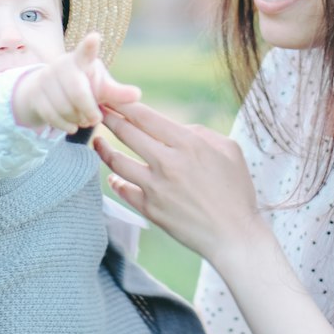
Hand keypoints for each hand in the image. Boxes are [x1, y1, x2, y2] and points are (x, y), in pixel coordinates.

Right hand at [12, 33, 140, 135]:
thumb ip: (117, 93)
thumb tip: (138, 95)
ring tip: (83, 121)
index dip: (90, 45)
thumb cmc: (83, 87)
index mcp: (82, 60)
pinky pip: (51, 115)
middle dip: (88, 110)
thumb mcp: (101, 89)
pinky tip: (71, 126)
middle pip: (78, 92)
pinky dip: (64, 125)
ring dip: (77, 120)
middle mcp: (62, 65)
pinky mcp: (35, 93)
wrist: (48, 94)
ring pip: (64, 107)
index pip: (87, 51)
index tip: (94, 37)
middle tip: (95, 119)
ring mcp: (46, 78)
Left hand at [95, 102, 266, 266]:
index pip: (146, 117)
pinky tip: (113, 176)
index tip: (112, 99)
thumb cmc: (236, 190)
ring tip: (97, 141)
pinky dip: (115, 181)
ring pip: (118, 162)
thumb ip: (200, 132)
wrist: (233, 235)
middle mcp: (167, 163)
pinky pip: (124, 191)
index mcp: (188, 143)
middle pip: (128, 134)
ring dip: (103, 149)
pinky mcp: (150, 210)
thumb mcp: (229, 149)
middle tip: (98, 111)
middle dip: (109, 119)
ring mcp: (155, 188)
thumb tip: (174, 129)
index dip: (125, 106)